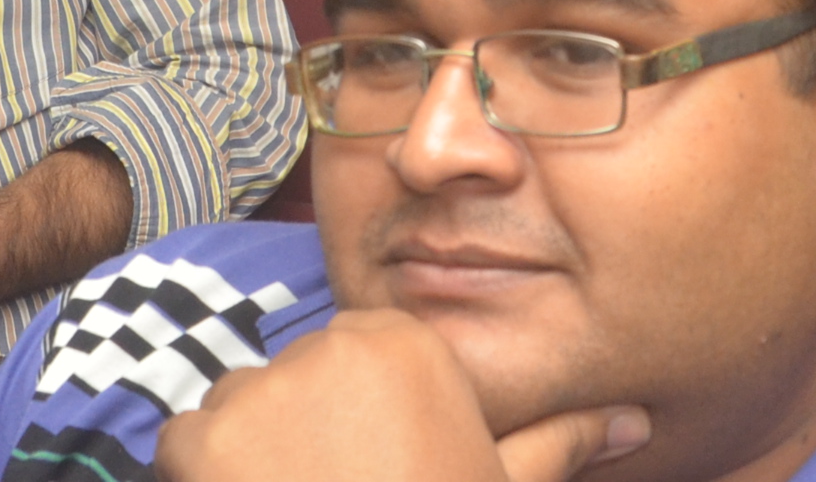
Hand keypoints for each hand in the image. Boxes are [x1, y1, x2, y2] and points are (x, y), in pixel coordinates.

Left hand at [156, 310, 647, 481]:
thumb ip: (559, 441)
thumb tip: (633, 419)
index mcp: (401, 346)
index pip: (350, 361)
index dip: (355, 424)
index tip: (370, 473)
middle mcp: (324, 349)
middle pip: (290, 384)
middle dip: (299, 439)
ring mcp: (254, 393)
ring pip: (235, 414)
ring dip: (250, 460)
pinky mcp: (195, 442)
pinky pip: (183, 449)